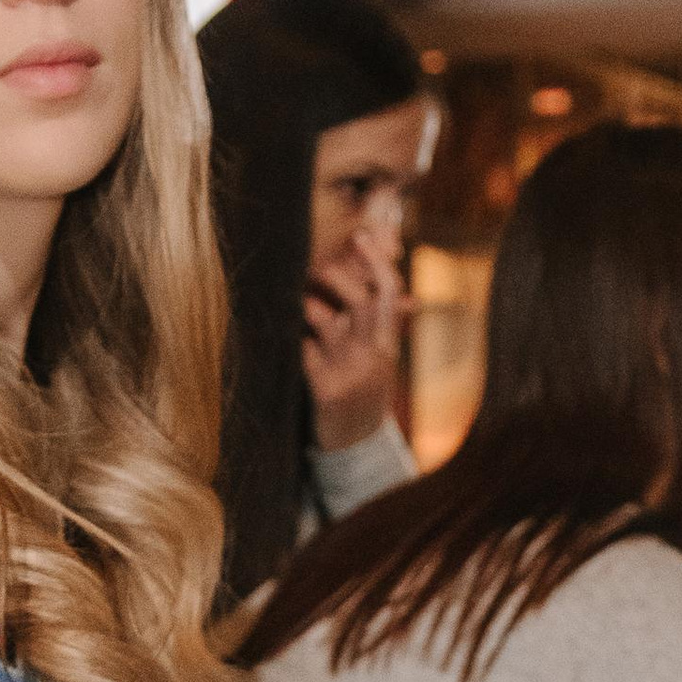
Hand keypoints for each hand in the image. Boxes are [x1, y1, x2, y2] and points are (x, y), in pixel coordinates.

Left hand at [301, 245, 405, 455]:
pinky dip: (295, 340)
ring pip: (329, 324)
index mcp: (388, 343)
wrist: (358, 447)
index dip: (376, 261)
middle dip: (338, 276)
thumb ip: (382, 326)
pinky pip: (305, 353)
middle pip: (362, 302)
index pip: (389, 293)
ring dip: (308, 304)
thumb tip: (395, 291)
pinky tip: (286, 337)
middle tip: (314, 263)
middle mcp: (373, 355)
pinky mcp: (326, 391)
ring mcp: (350, 373)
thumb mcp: (380, 361)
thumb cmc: (364, 394)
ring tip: (296, 299)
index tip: (360, 235)